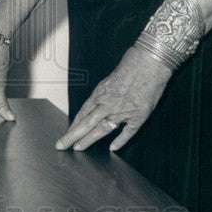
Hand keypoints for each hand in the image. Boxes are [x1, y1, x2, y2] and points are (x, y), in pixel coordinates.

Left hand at [55, 44, 172, 151]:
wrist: (149, 62)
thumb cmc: (132, 65)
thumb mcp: (111, 79)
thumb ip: (105, 93)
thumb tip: (100, 102)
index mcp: (101, 93)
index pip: (83, 113)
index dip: (74, 124)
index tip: (66, 133)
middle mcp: (108, 104)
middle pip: (86, 123)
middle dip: (73, 136)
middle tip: (62, 145)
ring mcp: (122, 112)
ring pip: (102, 129)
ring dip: (89, 140)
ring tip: (79, 148)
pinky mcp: (138, 116)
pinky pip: (127, 132)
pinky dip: (120, 141)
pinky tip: (113, 148)